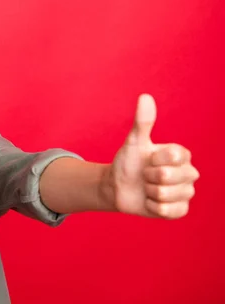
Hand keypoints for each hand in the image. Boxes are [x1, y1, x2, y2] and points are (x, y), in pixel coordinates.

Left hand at [106, 94, 198, 218]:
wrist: (118, 186)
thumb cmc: (128, 162)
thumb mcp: (134, 142)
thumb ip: (142, 121)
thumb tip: (145, 97)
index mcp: (181, 155)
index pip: (173, 156)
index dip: (153, 159)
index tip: (148, 159)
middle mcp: (189, 173)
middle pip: (167, 176)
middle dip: (148, 176)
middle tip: (145, 175)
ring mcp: (186, 193)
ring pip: (165, 195)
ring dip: (149, 192)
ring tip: (146, 188)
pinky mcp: (180, 210)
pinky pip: (167, 211)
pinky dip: (152, 207)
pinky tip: (149, 201)